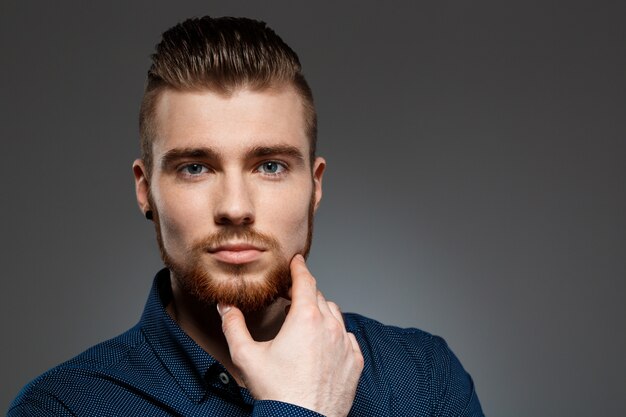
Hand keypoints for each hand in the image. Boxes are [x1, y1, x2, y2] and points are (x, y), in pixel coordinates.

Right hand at [218, 254, 363, 416]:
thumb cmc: (276, 392)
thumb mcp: (246, 356)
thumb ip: (233, 326)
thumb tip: (225, 307)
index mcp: (306, 318)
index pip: (306, 281)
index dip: (299, 268)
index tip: (297, 261)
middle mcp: (330, 326)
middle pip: (320, 297)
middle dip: (306, 293)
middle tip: (292, 297)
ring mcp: (345, 344)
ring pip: (335, 315)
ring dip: (321, 312)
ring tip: (306, 321)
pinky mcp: (354, 362)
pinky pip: (347, 338)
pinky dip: (335, 334)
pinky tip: (323, 344)